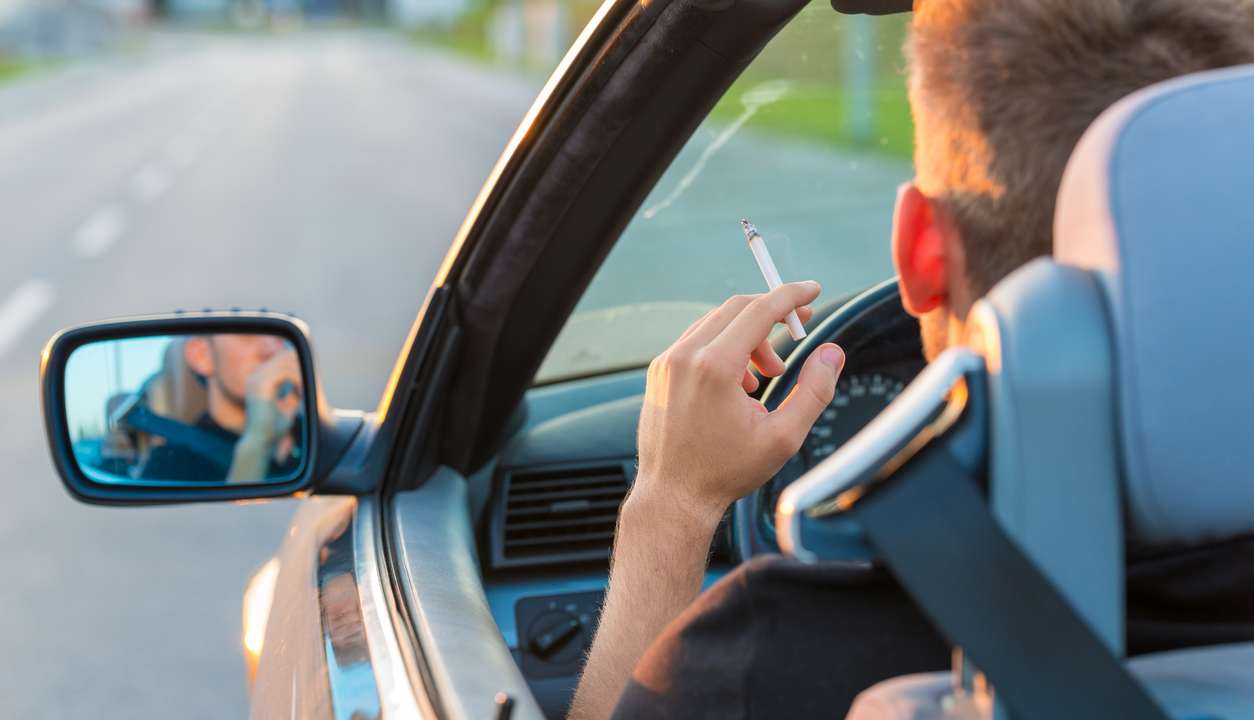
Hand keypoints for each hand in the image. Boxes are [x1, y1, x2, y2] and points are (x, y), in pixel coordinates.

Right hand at [241, 347, 301, 446]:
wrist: (260, 442)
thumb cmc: (273, 428)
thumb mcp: (288, 405)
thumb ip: (294, 392)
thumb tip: (305, 382)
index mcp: (259, 380)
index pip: (281, 360)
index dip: (298, 367)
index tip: (311, 380)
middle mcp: (255, 376)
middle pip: (284, 357)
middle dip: (302, 368)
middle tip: (314, 382)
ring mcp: (256, 379)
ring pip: (286, 363)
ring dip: (301, 375)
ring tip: (307, 390)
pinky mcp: (261, 385)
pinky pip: (285, 372)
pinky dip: (298, 380)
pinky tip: (303, 392)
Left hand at [633, 281, 844, 522]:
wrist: (673, 495)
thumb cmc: (726, 471)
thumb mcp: (783, 437)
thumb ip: (814, 391)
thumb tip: (832, 353)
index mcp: (715, 367)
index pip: (759, 310)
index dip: (791, 295)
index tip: (813, 290)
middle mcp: (685, 356)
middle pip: (736, 309)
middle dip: (772, 315)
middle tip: (799, 330)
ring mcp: (667, 363)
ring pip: (716, 323)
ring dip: (749, 336)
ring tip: (768, 375)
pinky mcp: (659, 372)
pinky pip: (697, 341)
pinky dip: (724, 348)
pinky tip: (740, 385)